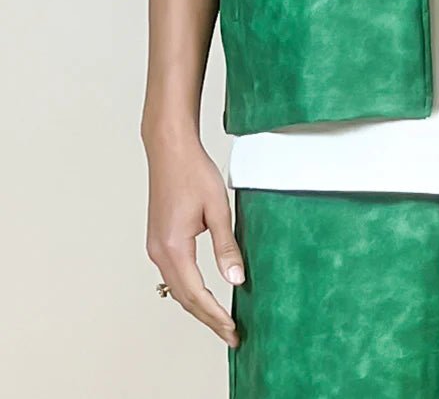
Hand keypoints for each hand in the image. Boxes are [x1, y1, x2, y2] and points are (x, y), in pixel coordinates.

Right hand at [144, 131, 243, 346]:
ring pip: (176, 289)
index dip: (215, 316)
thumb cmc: (193, 172)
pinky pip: (173, 275)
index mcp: (173, 247)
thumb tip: (235, 278)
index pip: (196, 294)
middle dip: (208, 319)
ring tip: (221, 320)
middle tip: (231, 334)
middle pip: (184, 298)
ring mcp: (156, 246)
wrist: (170, 150)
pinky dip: (189, 290)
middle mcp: (159, 251)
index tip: (232, 330)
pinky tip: (204, 294)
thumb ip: (226, 246)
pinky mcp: (158, 240)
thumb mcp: (218, 209)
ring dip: (198, 306)